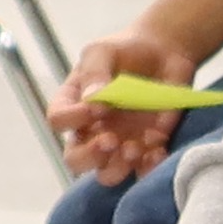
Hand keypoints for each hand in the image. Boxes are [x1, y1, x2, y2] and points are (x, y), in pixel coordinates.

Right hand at [47, 28, 204, 183]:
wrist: (165, 51)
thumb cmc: (125, 49)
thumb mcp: (103, 51)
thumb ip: (95, 72)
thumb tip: (92, 100)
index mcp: (74, 106)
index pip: (58, 121)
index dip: (73, 119)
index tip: (97, 107)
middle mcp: (92, 130)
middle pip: (75, 159)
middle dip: (91, 156)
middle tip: (111, 141)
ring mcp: (120, 142)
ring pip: (108, 173)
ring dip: (119, 168)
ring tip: (135, 148)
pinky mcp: (148, 148)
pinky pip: (144, 169)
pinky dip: (150, 166)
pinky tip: (158, 151)